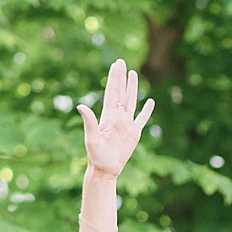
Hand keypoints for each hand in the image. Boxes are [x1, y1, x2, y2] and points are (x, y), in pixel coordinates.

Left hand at [79, 58, 155, 178]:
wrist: (105, 169)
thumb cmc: (96, 155)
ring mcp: (126, 124)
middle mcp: (117, 116)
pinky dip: (147, 111)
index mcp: (108, 115)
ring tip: (133, 74)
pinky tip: (150, 102)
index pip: (112, 92)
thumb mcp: (91, 138)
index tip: (117, 64)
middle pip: (121, 92)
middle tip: (121, 62)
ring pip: (131, 101)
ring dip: (132, 88)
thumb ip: (89, 121)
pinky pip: (142, 119)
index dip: (115, 78)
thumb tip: (80, 106)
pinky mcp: (134, 133)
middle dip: (121, 77)